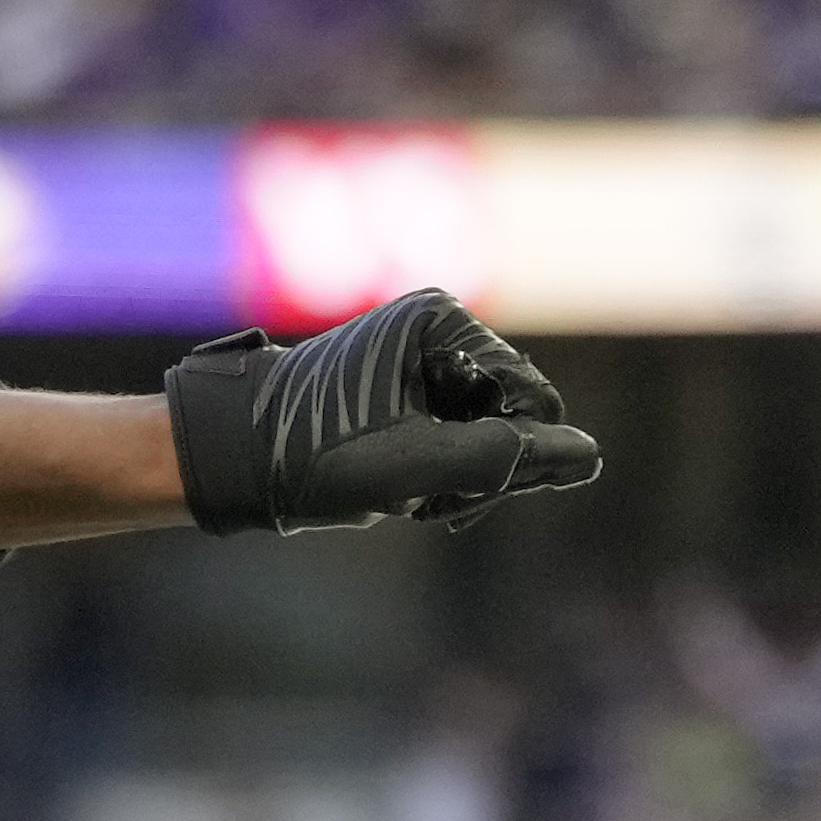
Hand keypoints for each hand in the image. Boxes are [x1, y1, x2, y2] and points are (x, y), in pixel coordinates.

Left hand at [158, 290, 602, 535]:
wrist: (229, 455)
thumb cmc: (314, 454)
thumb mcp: (418, 466)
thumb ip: (507, 460)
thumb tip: (591, 456)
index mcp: (441, 321)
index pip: (530, 398)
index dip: (507, 456)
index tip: (452, 493)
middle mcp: (436, 327)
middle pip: (509, 411)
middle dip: (477, 464)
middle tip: (419, 498)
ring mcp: (420, 357)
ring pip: (482, 430)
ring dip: (453, 474)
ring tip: (399, 492)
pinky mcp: (404, 388)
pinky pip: (451, 436)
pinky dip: (432, 471)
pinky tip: (393, 486)